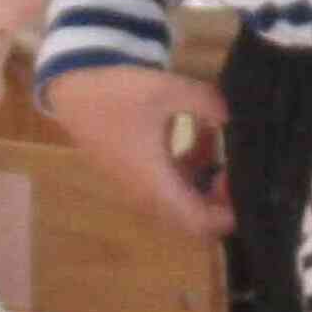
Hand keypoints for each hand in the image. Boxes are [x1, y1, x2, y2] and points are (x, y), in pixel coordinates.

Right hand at [40, 64, 233, 236]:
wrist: (72, 87)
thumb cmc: (117, 92)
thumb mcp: (167, 90)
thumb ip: (207, 103)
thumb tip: (232, 117)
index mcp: (155, 185)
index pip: (200, 224)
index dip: (227, 213)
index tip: (238, 181)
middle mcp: (146, 195)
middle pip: (194, 218)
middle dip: (219, 196)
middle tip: (232, 163)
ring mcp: (139, 186)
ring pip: (183, 199)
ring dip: (205, 177)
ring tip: (216, 141)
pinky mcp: (135, 173)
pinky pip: (170, 184)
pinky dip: (189, 166)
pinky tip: (199, 133)